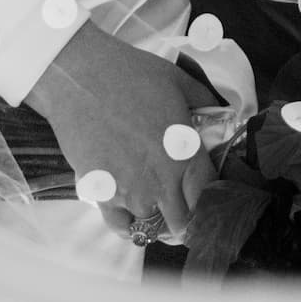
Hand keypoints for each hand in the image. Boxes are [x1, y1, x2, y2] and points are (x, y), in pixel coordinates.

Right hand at [25, 20, 214, 241]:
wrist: (80, 76)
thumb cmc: (129, 73)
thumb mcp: (177, 78)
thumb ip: (204, 101)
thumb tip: (220, 113)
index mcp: (184, 152)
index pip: (208, 196)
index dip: (210, 200)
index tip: (204, 198)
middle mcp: (162, 180)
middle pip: (184, 223)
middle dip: (186, 221)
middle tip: (181, 210)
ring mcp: (132, 192)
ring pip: (153, 226)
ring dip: (156, 219)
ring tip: (153, 202)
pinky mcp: (103, 194)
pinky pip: (122, 228)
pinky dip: (129, 226)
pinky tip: (131, 213)